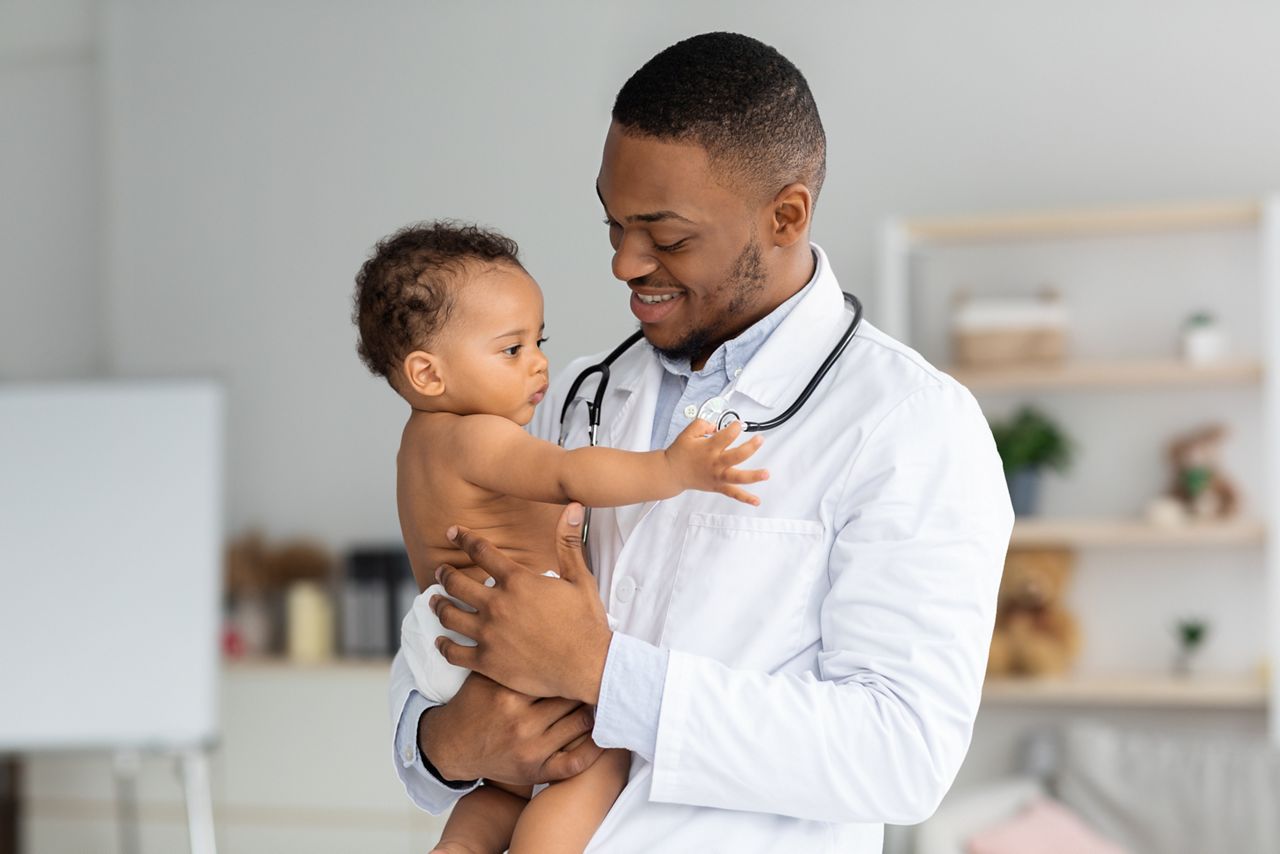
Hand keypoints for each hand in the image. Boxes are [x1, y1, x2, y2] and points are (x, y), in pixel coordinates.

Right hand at [419, 672, 601, 785]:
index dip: (575, 663)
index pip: (555, 673)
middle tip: (599, 676)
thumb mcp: (484, 674)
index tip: (587, 656)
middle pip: (571, 697)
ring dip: (593, 710)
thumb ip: (508, 654)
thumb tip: (540, 620)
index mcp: (509, 694)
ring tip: (601, 698)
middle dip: (585, 685)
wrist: (452, 746)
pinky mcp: (535, 771)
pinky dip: (594, 750)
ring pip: (580, 724)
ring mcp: (530, 748)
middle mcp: (521, 721)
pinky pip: (574, 763)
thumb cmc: (474, 704)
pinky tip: (602, 734)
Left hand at [431, 503, 612, 703]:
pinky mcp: (487, 662)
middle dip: (444, 574)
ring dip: (438, 605)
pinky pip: (454, 652)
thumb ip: (568, 542)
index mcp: (517, 581)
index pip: (481, 551)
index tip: (451, 532)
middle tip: (440, 571)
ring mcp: (489, 634)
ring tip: (434, 601)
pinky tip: (440, 642)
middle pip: (457, 583)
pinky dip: (443, 645)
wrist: (589, 666)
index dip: (463, 538)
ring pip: (449, 615)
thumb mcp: (580, 578)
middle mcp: (497, 604)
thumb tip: (574, 506)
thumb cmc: (586, 622)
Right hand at [665, 418, 768, 505]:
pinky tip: (756, 501)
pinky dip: (745, 498)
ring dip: (753, 475)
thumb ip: (703, 424)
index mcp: (709, 448)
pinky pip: (733, 493)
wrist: (672, 473)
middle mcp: (715, 463)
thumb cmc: (680, 453)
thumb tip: (717, 426)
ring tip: (766, 473)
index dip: (735, 427)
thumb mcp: (688, 432)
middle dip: (750, 447)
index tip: (738, 424)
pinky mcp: (718, 486)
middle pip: (736, 456)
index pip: (727, 435)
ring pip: (738, 477)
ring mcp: (718, 476)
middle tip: (760, 440)